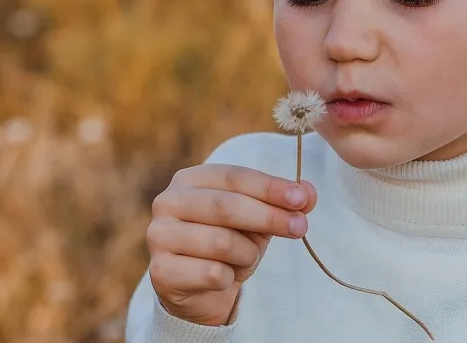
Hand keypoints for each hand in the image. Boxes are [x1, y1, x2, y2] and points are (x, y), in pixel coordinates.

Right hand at [145, 163, 317, 325]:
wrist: (202, 291)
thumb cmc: (231, 243)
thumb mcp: (260, 218)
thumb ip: (284, 202)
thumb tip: (308, 193)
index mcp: (190, 179)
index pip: (235, 176)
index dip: (270, 187)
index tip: (301, 199)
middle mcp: (168, 202)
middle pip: (226, 205)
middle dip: (269, 217)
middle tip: (300, 227)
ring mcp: (159, 236)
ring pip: (221, 242)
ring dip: (248, 253)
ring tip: (247, 257)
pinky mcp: (160, 271)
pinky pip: (212, 273)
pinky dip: (230, 277)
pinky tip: (224, 276)